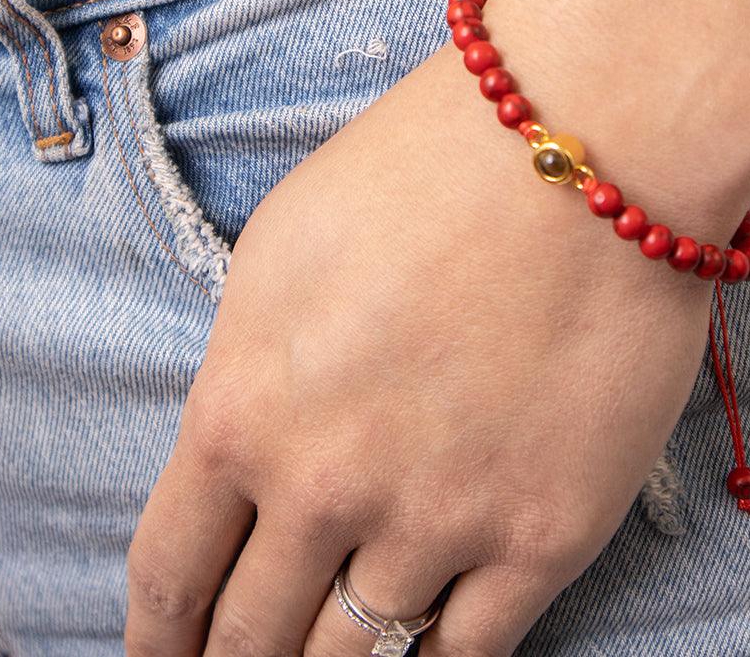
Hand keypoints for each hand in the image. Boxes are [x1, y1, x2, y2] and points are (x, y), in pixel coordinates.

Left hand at [122, 27, 742, 656]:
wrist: (586, 143)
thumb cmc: (429, 167)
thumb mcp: (283, 253)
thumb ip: (249, 369)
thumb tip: (251, 449)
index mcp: (243, 409)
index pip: (171, 574)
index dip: (163, 638)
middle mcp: (327, 485)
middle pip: (256, 638)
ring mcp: (440, 521)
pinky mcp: (547, 534)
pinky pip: (470, 655)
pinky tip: (423, 652)